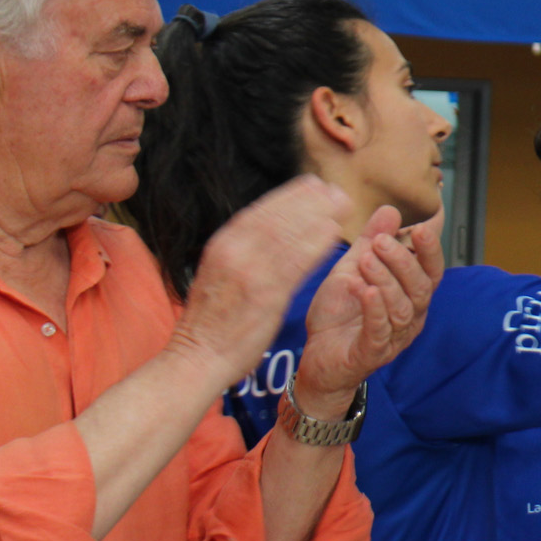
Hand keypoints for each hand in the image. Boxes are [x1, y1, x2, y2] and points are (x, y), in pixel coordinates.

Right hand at [172, 177, 350, 381]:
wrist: (197, 356)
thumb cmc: (214, 319)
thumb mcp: (220, 272)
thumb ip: (243, 251)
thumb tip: (269, 230)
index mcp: (222, 244)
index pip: (260, 210)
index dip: (290, 195)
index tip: (314, 184)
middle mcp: (233, 251)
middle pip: (278, 216)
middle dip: (309, 199)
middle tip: (335, 190)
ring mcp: (248, 271)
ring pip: (288, 233)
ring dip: (318, 214)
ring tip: (342, 204)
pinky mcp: (264, 294)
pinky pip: (295, 262)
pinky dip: (315, 243)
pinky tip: (334, 232)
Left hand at [294, 206, 445, 412]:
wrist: (317, 358)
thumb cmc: (339, 316)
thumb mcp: (352, 270)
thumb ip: (370, 243)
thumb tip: (390, 210)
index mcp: (411, 296)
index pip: (431, 271)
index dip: (430, 251)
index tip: (420, 228)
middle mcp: (410, 317)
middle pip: (421, 288)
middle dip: (403, 261)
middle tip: (380, 241)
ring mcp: (394, 337)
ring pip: (402, 307)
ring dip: (385, 281)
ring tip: (365, 261)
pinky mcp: (373, 354)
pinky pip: (380, 331)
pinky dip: (374, 309)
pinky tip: (363, 290)